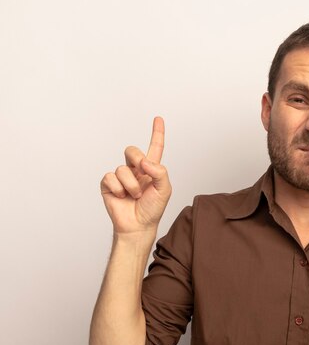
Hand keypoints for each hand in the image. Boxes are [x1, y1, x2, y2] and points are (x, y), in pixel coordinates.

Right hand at [100, 117, 171, 234]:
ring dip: (131, 185)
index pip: (155, 147)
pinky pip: (110, 177)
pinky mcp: (108, 185)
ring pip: (122, 168)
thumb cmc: (153, 209)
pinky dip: (118, 188)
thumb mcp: (164, 190)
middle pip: (132, 150)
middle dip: (137, 159)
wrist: (138, 226)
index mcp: (151, 169)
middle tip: (142, 172)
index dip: (157, 133)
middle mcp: (135, 170)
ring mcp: (121, 177)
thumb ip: (160, 172)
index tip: (158, 119)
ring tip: (135, 196)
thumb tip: (145, 161)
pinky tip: (122, 197)